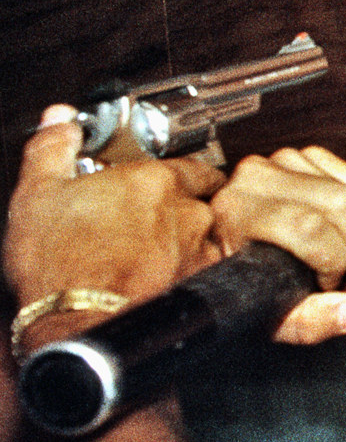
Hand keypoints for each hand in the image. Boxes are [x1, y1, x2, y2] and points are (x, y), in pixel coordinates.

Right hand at [4, 105, 224, 309]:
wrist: (78, 322)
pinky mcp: (204, 282)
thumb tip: (59, 119)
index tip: (164, 183)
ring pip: (210, 233)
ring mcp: (201, 247)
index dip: (178, 175)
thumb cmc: (60, 264)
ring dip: (191, 239)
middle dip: (184, 207)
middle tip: (154, 220)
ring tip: (157, 252)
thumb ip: (52, 148)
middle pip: (202, 199)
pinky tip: (169, 275)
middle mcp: (187, 211)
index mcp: (153, 181)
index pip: (190, 165)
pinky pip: (212, 267)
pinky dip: (195, 268)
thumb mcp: (38, 193)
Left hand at [209, 147, 345, 343]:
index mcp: (236, 210)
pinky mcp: (313, 158)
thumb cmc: (249, 284)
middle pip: (342, 204)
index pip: (309, 227)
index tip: (331, 286)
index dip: (335, 263)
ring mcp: (286, 161)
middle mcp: (257, 176)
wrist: (234, 251)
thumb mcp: (270, 316)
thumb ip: (310, 322)